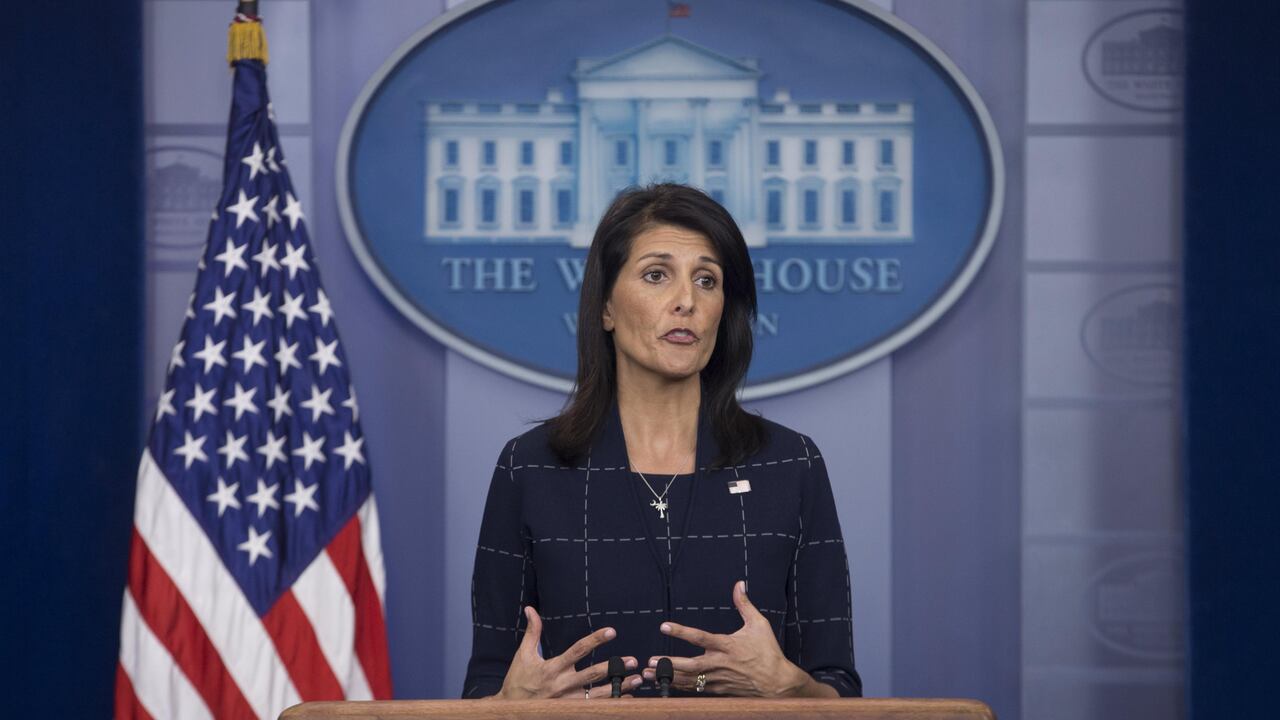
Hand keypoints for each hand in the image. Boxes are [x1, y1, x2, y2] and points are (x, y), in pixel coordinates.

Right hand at [493, 606, 642, 698]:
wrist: (510, 709)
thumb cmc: (518, 681)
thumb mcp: (523, 655)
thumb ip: (532, 632)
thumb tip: (531, 609)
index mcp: (552, 668)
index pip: (578, 650)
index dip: (595, 640)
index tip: (611, 631)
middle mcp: (562, 685)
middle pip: (592, 676)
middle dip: (613, 668)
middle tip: (631, 661)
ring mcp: (567, 702)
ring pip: (597, 695)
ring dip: (618, 687)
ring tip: (636, 680)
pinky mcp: (570, 712)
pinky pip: (594, 709)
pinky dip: (611, 705)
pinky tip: (625, 699)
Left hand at [641, 581, 836, 697]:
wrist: (778, 683)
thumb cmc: (769, 652)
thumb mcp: (759, 624)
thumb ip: (744, 604)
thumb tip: (739, 584)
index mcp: (728, 645)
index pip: (700, 637)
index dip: (681, 631)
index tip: (664, 626)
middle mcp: (720, 663)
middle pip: (690, 665)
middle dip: (669, 663)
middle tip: (651, 661)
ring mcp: (719, 679)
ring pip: (690, 680)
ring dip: (669, 677)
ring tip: (650, 675)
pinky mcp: (719, 690)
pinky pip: (697, 689)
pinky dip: (681, 687)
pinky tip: (667, 684)